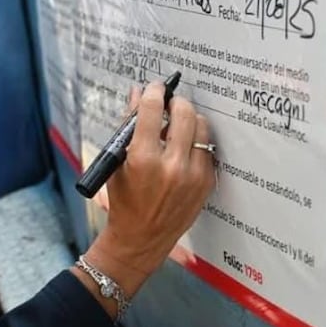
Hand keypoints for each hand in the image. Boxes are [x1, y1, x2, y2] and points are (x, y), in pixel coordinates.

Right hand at [83, 79, 216, 298]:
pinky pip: (208, 148)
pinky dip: (196, 142)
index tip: (154, 88)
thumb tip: (137, 94)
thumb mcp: (117, 162)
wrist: (141, 238)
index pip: (152, 109)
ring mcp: (193, 175)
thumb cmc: (123, 200)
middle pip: (184, 113)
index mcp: (143, 159)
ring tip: (176, 128)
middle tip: (169, 105)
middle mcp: (171, 166)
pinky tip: (184, 148)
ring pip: (200, 127)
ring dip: (188, 120)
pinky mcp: (206, 183)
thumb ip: (128, 126)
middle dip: (175, 103)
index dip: (153, 92)